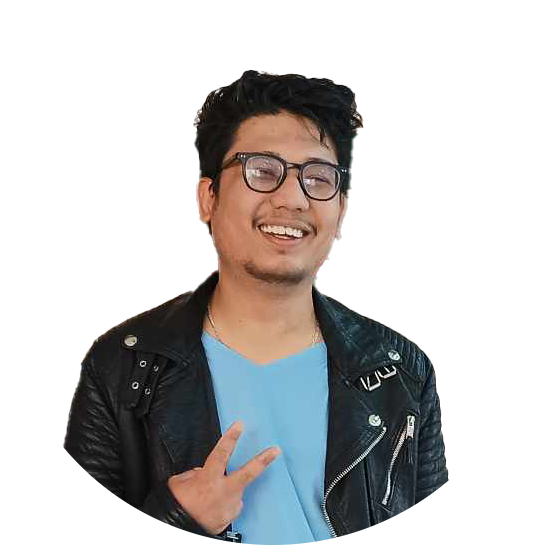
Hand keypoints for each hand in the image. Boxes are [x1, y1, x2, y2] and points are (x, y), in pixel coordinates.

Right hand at [167, 421, 280, 535]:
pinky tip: (212, 506)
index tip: (240, 425)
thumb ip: (194, 473)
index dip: (231, 437)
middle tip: (276, 451)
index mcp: (208, 479)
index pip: (222, 453)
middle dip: (263, 460)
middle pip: (248, 473)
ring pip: (234, 490)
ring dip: (226, 490)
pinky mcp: (230, 518)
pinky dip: (223, 502)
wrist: (178, 532)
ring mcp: (229, 506)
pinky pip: (230, 504)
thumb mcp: (178, 484)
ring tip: (209, 498)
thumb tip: (202, 472)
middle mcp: (223, 492)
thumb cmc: (177, 508)